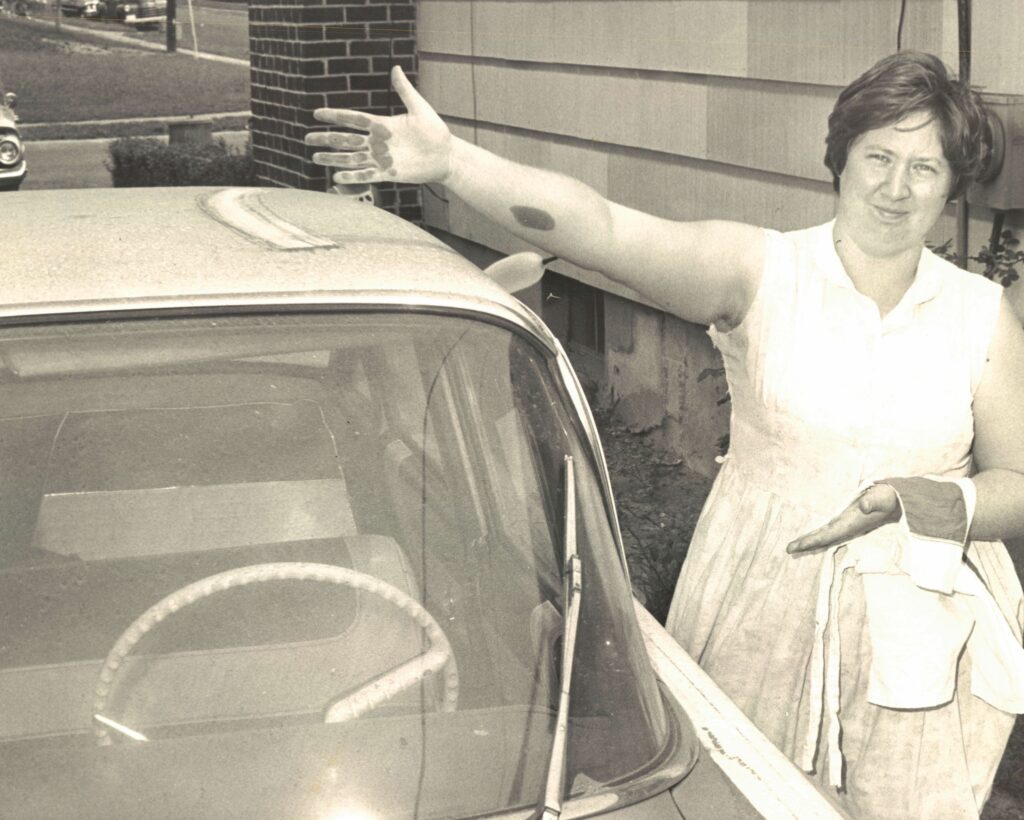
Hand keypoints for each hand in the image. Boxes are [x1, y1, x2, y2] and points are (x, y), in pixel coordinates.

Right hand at [305, 66, 451, 185]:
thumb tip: (395, 68)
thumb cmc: (435, 131)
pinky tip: (336, 176)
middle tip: (307, 138)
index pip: (354, 119)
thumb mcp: (419, 108)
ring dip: (333, 159)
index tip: (317, 114)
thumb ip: (405, 90)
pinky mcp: (388, 174)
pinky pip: (366, 175)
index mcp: (382, 125)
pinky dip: (352, 177)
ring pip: (352, 159)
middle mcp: (378, 142)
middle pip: (347, 140)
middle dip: (326, 139)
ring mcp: (381, 159)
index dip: (336, 116)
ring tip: (315, 157)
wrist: (445, 156)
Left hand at [786, 483, 900, 553]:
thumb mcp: (882, 497)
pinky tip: (811, 534)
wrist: (898, 500)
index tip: (795, 546)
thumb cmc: (889, 497)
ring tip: (794, 545)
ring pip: (825, 535)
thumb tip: (864, 506)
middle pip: (822, 538)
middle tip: (788, 549)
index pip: (826, 535)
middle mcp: (847, 527)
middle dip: (806, 544)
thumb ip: (874, 501)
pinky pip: (829, 529)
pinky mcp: (847, 519)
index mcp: (850, 524)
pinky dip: (818, 533)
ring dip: (811, 540)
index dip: (810, 541)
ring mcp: (847, 524)